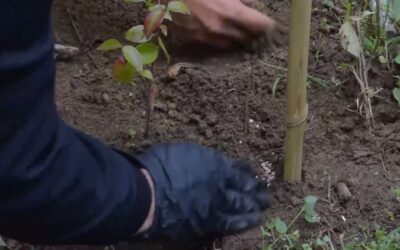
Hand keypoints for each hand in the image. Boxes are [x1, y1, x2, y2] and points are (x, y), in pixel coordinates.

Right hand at [135, 143, 268, 240]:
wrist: (149, 193)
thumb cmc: (160, 167)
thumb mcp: (184, 151)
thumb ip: (201, 158)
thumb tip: (208, 160)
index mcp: (215, 163)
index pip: (238, 168)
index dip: (247, 173)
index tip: (254, 176)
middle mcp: (222, 182)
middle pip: (245, 187)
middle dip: (256, 190)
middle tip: (266, 194)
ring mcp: (218, 202)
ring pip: (242, 204)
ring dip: (255, 205)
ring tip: (264, 206)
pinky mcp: (210, 221)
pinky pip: (232, 223)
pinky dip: (244, 221)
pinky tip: (255, 221)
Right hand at [170, 0, 287, 47]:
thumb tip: (250, 5)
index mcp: (231, 11)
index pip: (261, 25)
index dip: (269, 24)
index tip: (272, 24)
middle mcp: (221, 29)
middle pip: (249, 37)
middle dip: (255, 33)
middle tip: (258, 27)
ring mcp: (206, 36)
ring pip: (233, 43)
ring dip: (240, 38)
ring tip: (243, 31)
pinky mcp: (194, 39)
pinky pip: (216, 44)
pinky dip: (224, 39)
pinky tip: (224, 32)